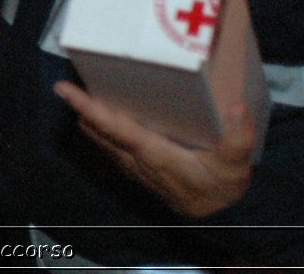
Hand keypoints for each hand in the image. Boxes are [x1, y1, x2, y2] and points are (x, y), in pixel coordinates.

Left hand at [53, 80, 255, 217]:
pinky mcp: (138, 169)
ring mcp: (135, 166)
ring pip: (103, 140)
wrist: (219, 217)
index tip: (65, 91)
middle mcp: (138, 160)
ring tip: (76, 96)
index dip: (90, 108)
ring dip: (90, 119)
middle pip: (101, 131)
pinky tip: (97, 120)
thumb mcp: (236, 166)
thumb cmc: (222, 186)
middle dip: (83, 109)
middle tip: (65, 84)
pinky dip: (101, 130)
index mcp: (156, 154)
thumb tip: (237, 106)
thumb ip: (238, 139)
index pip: (116, 127)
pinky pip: (111, 147)